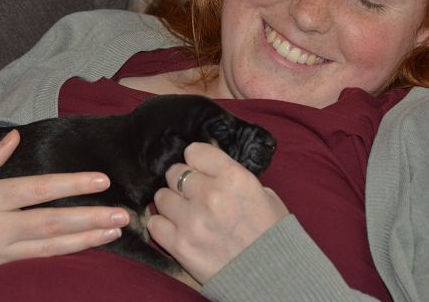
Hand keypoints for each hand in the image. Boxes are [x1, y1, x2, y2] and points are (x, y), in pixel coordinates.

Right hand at [0, 130, 129, 281]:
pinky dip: (62, 252)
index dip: (72, 185)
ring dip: (85, 239)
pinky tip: (82, 246)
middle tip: (124, 215)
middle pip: (52, 224)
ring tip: (113, 230)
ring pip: (49, 246)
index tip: (100, 180)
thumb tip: (14, 137)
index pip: (38, 190)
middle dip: (91, 220)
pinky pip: (34, 258)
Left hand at [147, 142, 288, 284]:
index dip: (196, 162)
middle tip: (192, 194)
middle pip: (174, 172)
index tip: (199, 170)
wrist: (272, 277)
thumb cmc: (272, 235)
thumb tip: (209, 168)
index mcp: (233, 177)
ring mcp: (192, 220)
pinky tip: (177, 229)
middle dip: (182, 182)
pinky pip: (155, 224)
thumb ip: (232, 177)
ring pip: (161, 197)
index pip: (194, 152)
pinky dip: (163, 226)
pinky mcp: (180, 245)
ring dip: (172, 204)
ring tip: (185, 213)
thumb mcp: (262, 194)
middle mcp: (210, 195)